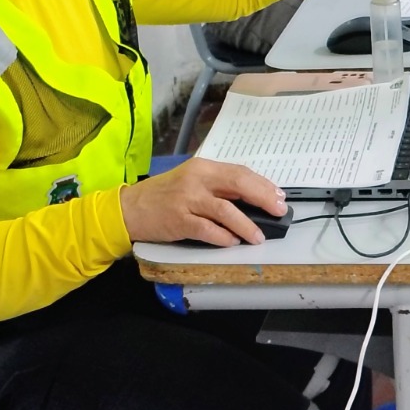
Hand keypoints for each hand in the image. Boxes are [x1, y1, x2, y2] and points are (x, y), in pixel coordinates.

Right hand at [119, 156, 287, 246]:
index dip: (263, 185)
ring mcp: (187, 200)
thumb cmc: (165, 195)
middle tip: (278, 211)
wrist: (130, 208)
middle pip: (238, 185)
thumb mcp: (192, 181)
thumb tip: (253, 198)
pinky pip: (206, 229)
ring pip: (225, 210)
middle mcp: (196, 180)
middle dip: (263, 198)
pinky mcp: (178, 220)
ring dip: (246, 224)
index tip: (279, 196)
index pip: (240, 172)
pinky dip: (223, 237)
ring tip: (258, 236)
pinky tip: (232, 242)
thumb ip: (218, 186)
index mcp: (203, 167)